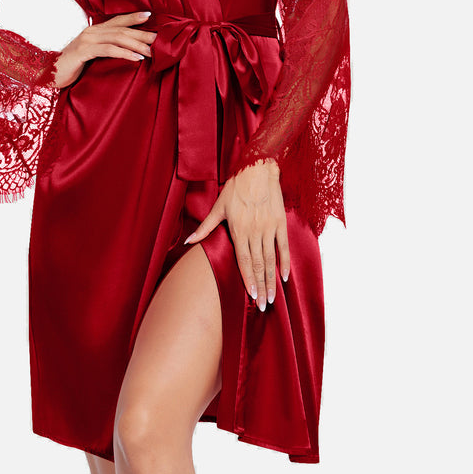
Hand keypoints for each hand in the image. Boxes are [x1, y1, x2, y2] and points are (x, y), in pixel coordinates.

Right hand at [52, 10, 156, 87]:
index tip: (150, 16)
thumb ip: (104, 49)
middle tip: (160, 39)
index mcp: (93, 31)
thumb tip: (126, 52)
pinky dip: (124, 53)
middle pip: (122, 29)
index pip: (117, 21)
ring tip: (152, 51)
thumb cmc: (71, 67)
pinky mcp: (83, 52)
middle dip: (142, 34)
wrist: (47, 74)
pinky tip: (136, 57)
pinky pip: (108, 50)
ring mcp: (87, 40)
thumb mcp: (90, 56)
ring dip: (137, 44)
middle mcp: (91, 32)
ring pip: (118, 38)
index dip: (133, 17)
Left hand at [184, 159, 289, 311]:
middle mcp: (255, 232)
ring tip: (273, 297)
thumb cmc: (236, 187)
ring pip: (271, 259)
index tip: (251, 297)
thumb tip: (187, 241)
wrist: (257, 168)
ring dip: (272, 279)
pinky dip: (285, 262)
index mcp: (238, 230)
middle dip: (261, 287)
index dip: (248, 281)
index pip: (244, 261)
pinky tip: (285, 276)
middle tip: (264, 305)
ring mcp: (269, 228)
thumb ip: (205, 227)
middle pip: (258, 265)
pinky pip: (283, 246)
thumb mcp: (218, 207)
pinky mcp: (280, 222)